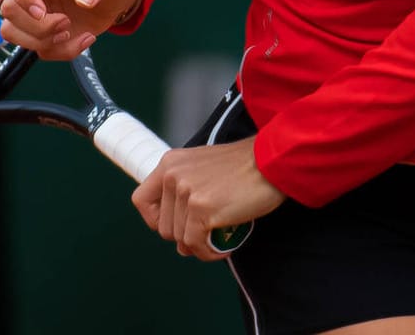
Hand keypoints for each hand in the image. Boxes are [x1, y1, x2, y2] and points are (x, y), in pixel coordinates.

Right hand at [0, 0, 140, 59]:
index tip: (42, 12)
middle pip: (10, 10)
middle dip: (38, 25)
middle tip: (66, 23)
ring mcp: (36, 13)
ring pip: (12, 33)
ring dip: (42, 41)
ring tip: (70, 33)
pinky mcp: (45, 33)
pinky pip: (40, 50)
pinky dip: (63, 52)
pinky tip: (85, 39)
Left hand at [131, 135, 286, 260]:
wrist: (273, 161)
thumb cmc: (246, 167)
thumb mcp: (205, 167)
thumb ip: (186, 191)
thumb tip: (178, 239)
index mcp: (170, 162)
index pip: (141, 200)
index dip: (155, 220)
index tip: (176, 225)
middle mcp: (173, 175)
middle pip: (162, 226)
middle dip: (183, 236)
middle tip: (207, 234)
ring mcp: (186, 191)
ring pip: (179, 238)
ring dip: (199, 245)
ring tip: (220, 237)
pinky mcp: (201, 208)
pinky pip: (196, 244)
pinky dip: (210, 252)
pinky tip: (226, 246)